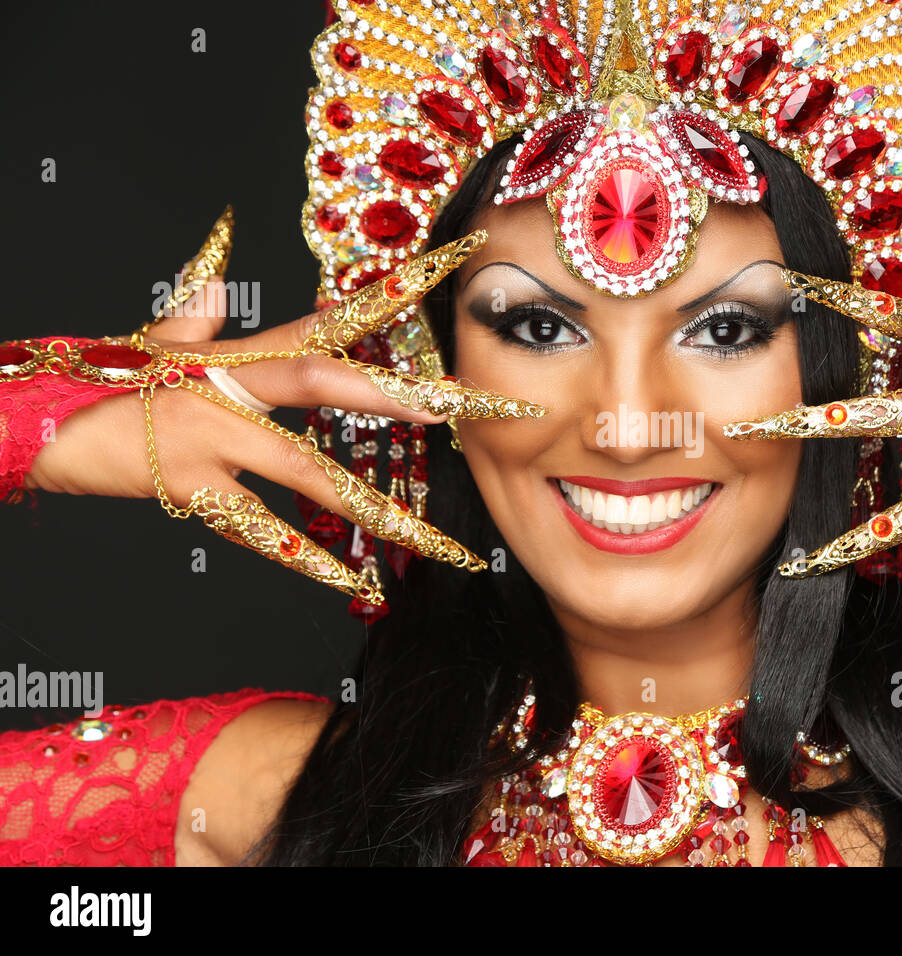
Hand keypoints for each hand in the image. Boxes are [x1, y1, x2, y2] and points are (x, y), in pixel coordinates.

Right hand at [23, 217, 546, 605]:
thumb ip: (196, 307)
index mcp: (236, 353)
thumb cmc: (99, 380)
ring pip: (311, 473)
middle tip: (479, 409)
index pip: (327, 319)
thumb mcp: (151, 337)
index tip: (447, 274)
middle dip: (409, 399)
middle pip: (332, 387)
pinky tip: (358, 586)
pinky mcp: (191, 492)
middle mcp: (232, 391)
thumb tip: (217, 259)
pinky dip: (310, 558)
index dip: (387, 295)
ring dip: (379, 509)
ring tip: (438, 542)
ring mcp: (214, 443)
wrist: (33, 420)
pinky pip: (263, 532)